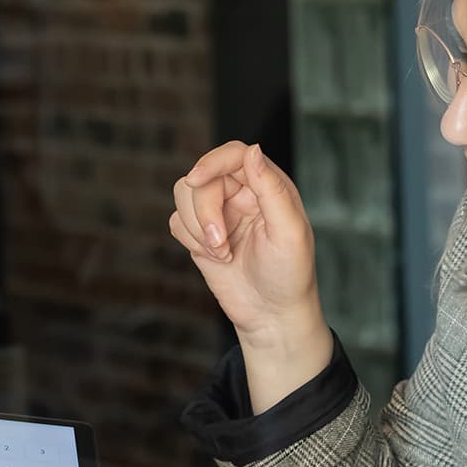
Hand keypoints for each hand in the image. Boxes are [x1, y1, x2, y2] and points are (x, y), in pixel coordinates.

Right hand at [169, 142, 331, 410]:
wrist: (272, 315)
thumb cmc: (289, 274)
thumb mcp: (289, 232)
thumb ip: (272, 189)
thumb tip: (252, 151)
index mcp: (266, 185)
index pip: (233, 155)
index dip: (211, 162)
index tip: (196, 180)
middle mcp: (241, 193)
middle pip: (202, 178)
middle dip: (205, 213)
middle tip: (221, 245)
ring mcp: (219, 212)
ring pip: (184, 196)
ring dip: (197, 228)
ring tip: (222, 253)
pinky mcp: (200, 234)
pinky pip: (177, 221)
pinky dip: (189, 239)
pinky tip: (215, 257)